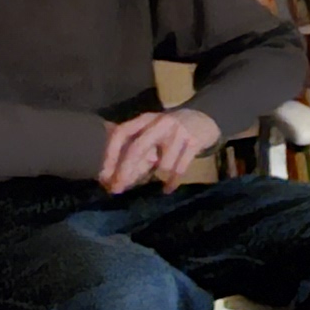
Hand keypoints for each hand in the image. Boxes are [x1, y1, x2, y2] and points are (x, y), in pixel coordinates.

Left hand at [97, 107, 223, 193]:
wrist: (205, 119)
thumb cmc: (171, 132)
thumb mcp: (152, 135)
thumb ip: (137, 152)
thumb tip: (115, 179)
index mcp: (145, 119)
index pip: (121, 133)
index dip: (111, 154)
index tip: (104, 175)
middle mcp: (160, 123)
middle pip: (137, 148)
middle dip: (125, 171)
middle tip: (117, 189)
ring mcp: (178, 132)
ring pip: (161, 165)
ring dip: (158, 176)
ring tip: (160, 178)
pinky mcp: (194, 142)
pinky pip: (179, 169)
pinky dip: (172, 182)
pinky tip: (167, 188)